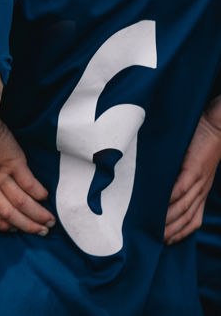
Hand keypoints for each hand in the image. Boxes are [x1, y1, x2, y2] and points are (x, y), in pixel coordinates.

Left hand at [0, 116, 53, 234]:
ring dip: (37, 214)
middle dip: (27, 225)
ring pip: (21, 202)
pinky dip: (39, 193)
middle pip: (8, 212)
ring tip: (49, 221)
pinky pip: (29, 183)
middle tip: (41, 231)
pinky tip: (45, 196)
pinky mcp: (13, 162)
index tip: (11, 228)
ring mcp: (0, 174)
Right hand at [165, 114, 220, 244]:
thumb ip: (178, 175)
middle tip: (154, 242)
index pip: (192, 219)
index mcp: (202, 190)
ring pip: (184, 208)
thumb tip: (156, 183)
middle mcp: (201, 190)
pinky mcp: (193, 169)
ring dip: (169, 221)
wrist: (216, 125)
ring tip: (154, 229)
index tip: (164, 242)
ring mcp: (198, 181)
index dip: (180, 233)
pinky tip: (159, 205)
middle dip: (172, 232)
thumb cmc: (201, 142)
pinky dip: (170, 199)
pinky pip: (181, 188)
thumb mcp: (192, 165)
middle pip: (187, 219)